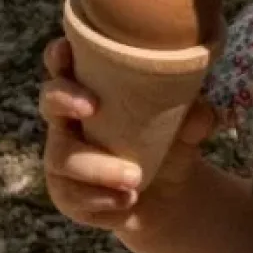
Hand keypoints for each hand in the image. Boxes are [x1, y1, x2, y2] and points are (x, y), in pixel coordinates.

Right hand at [39, 38, 215, 231]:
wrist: (169, 197)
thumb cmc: (166, 147)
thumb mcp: (185, 132)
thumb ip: (193, 119)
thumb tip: (202, 112)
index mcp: (90, 93)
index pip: (63, 65)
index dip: (59, 55)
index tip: (68, 50)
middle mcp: (68, 121)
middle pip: (50, 100)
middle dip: (66, 98)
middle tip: (93, 107)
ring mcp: (62, 158)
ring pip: (62, 157)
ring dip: (98, 168)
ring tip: (135, 180)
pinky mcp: (67, 195)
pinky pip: (73, 197)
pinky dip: (102, 201)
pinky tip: (126, 201)